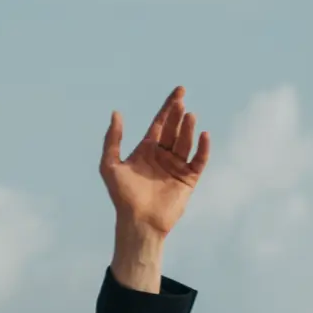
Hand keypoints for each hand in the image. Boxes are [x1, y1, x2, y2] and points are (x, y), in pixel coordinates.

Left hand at [100, 86, 209, 239]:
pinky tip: (203, 135)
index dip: (169, 106)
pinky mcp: (188, 179)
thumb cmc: (122, 196)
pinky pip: (198, 160)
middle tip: (181, 103)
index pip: (160, 123)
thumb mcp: (110, 165)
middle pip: (174, 129)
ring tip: (189, 116)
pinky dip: (202, 148)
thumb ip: (112, 139)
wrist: (138, 222)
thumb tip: (116, 113)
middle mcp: (163, 155)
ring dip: (188, 128)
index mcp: (147, 150)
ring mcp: (176, 166)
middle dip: (178, 115)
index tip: (179, 91)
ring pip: (185, 142)